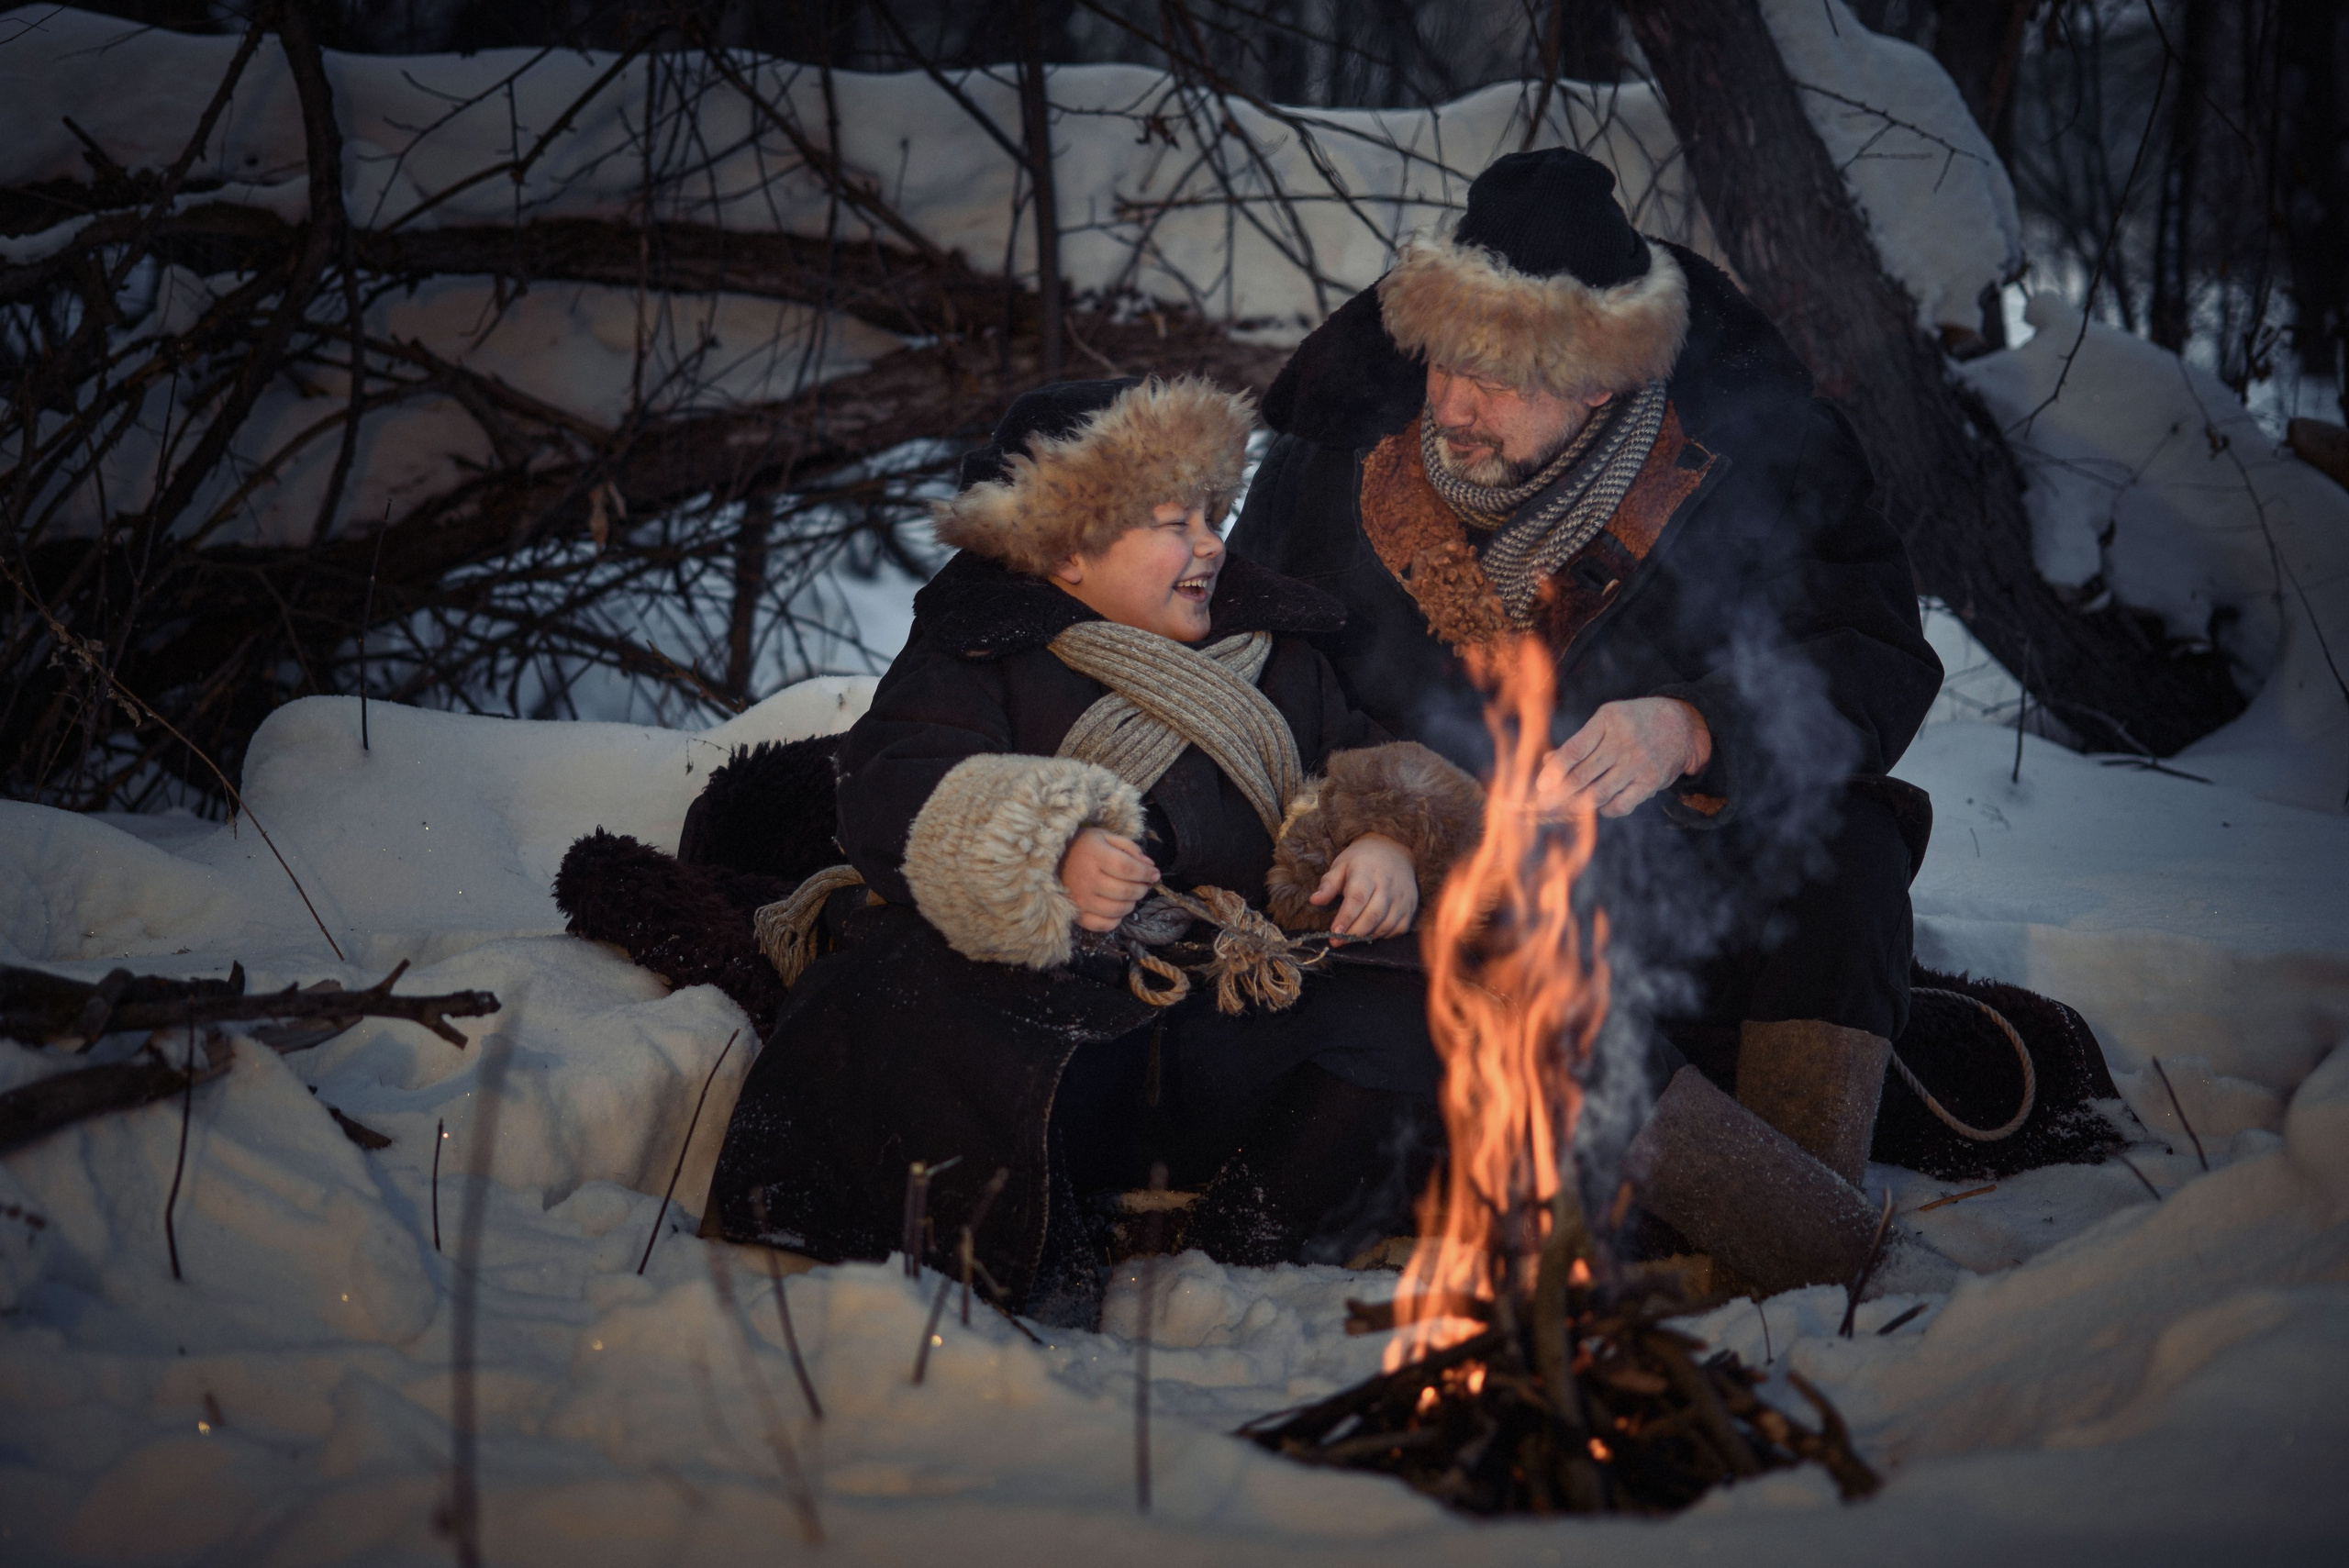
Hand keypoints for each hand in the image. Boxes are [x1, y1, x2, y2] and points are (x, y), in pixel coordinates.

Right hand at [1060, 827, 1157, 932]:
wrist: (1050, 860)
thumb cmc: (1082, 847)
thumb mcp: (1105, 837)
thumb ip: (1130, 848)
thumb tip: (1149, 866)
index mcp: (1094, 855)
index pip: (1127, 868)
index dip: (1146, 873)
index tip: (1155, 873)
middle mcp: (1086, 879)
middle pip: (1125, 891)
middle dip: (1143, 888)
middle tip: (1145, 883)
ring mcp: (1081, 899)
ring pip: (1118, 909)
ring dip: (1132, 903)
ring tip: (1131, 894)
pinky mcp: (1077, 915)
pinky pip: (1104, 925)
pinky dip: (1117, 919)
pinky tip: (1117, 907)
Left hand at [1308, 832, 1418, 939]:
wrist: (1394, 851)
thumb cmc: (1361, 861)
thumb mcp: (1341, 865)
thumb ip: (1328, 884)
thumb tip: (1314, 900)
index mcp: (1367, 871)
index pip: (1358, 897)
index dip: (1346, 917)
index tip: (1334, 932)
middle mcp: (1388, 884)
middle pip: (1373, 914)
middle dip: (1354, 932)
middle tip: (1337, 941)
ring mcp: (1402, 896)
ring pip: (1386, 924)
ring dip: (1367, 936)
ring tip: (1351, 938)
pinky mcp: (1410, 907)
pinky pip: (1398, 929)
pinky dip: (1383, 935)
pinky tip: (1370, 933)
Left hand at [1535, 698, 1711, 819]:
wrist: (1682, 726)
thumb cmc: (1634, 723)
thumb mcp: (1608, 720)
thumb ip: (1580, 741)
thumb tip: (1548, 762)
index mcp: (1607, 721)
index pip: (1574, 750)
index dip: (1555, 770)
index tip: (1540, 786)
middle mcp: (1623, 742)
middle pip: (1583, 775)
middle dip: (1559, 793)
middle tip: (1543, 804)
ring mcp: (1637, 763)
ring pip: (1598, 792)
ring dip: (1577, 803)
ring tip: (1563, 807)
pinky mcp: (1649, 782)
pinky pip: (1619, 805)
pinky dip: (1604, 809)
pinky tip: (1598, 805)